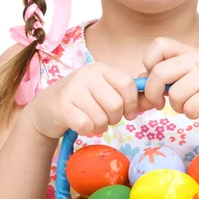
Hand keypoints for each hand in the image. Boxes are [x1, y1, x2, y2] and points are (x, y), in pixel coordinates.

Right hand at [28, 62, 143, 138]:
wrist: (44, 110)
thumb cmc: (80, 101)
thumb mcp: (103, 92)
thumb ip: (127, 96)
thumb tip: (153, 101)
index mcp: (100, 69)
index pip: (127, 85)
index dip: (132, 103)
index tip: (129, 113)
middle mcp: (86, 74)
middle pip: (116, 104)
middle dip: (115, 118)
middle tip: (105, 119)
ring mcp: (72, 89)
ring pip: (102, 117)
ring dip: (100, 126)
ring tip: (92, 122)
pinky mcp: (61, 106)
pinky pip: (86, 125)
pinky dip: (87, 130)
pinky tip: (81, 125)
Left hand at [137, 37, 198, 127]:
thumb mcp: (192, 73)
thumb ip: (167, 76)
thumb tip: (138, 84)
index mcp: (189, 51)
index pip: (158, 44)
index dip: (149, 62)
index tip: (154, 77)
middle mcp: (198, 59)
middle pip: (159, 73)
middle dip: (153, 94)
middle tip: (159, 103)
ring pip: (174, 95)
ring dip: (177, 107)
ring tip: (189, 105)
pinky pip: (189, 108)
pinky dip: (191, 114)